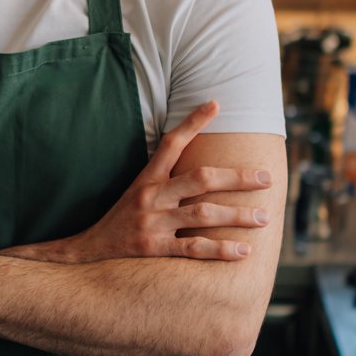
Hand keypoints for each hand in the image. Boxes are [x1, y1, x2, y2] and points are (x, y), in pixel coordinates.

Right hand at [60, 101, 269, 263]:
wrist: (89, 251)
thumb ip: (164, 177)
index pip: (171, 142)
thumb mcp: (136, 190)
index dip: (193, 122)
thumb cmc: (120, 219)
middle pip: (200, 179)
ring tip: (264, 217)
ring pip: (203, 214)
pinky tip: (244, 251)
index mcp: (146, 178)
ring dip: (238, 216)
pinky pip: (194, 249)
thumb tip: (199, 166)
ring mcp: (153, 223)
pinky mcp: (154, 249)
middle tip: (266, 177)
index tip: (216, 104)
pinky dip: (221, 250)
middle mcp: (150, 196)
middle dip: (237, 177)